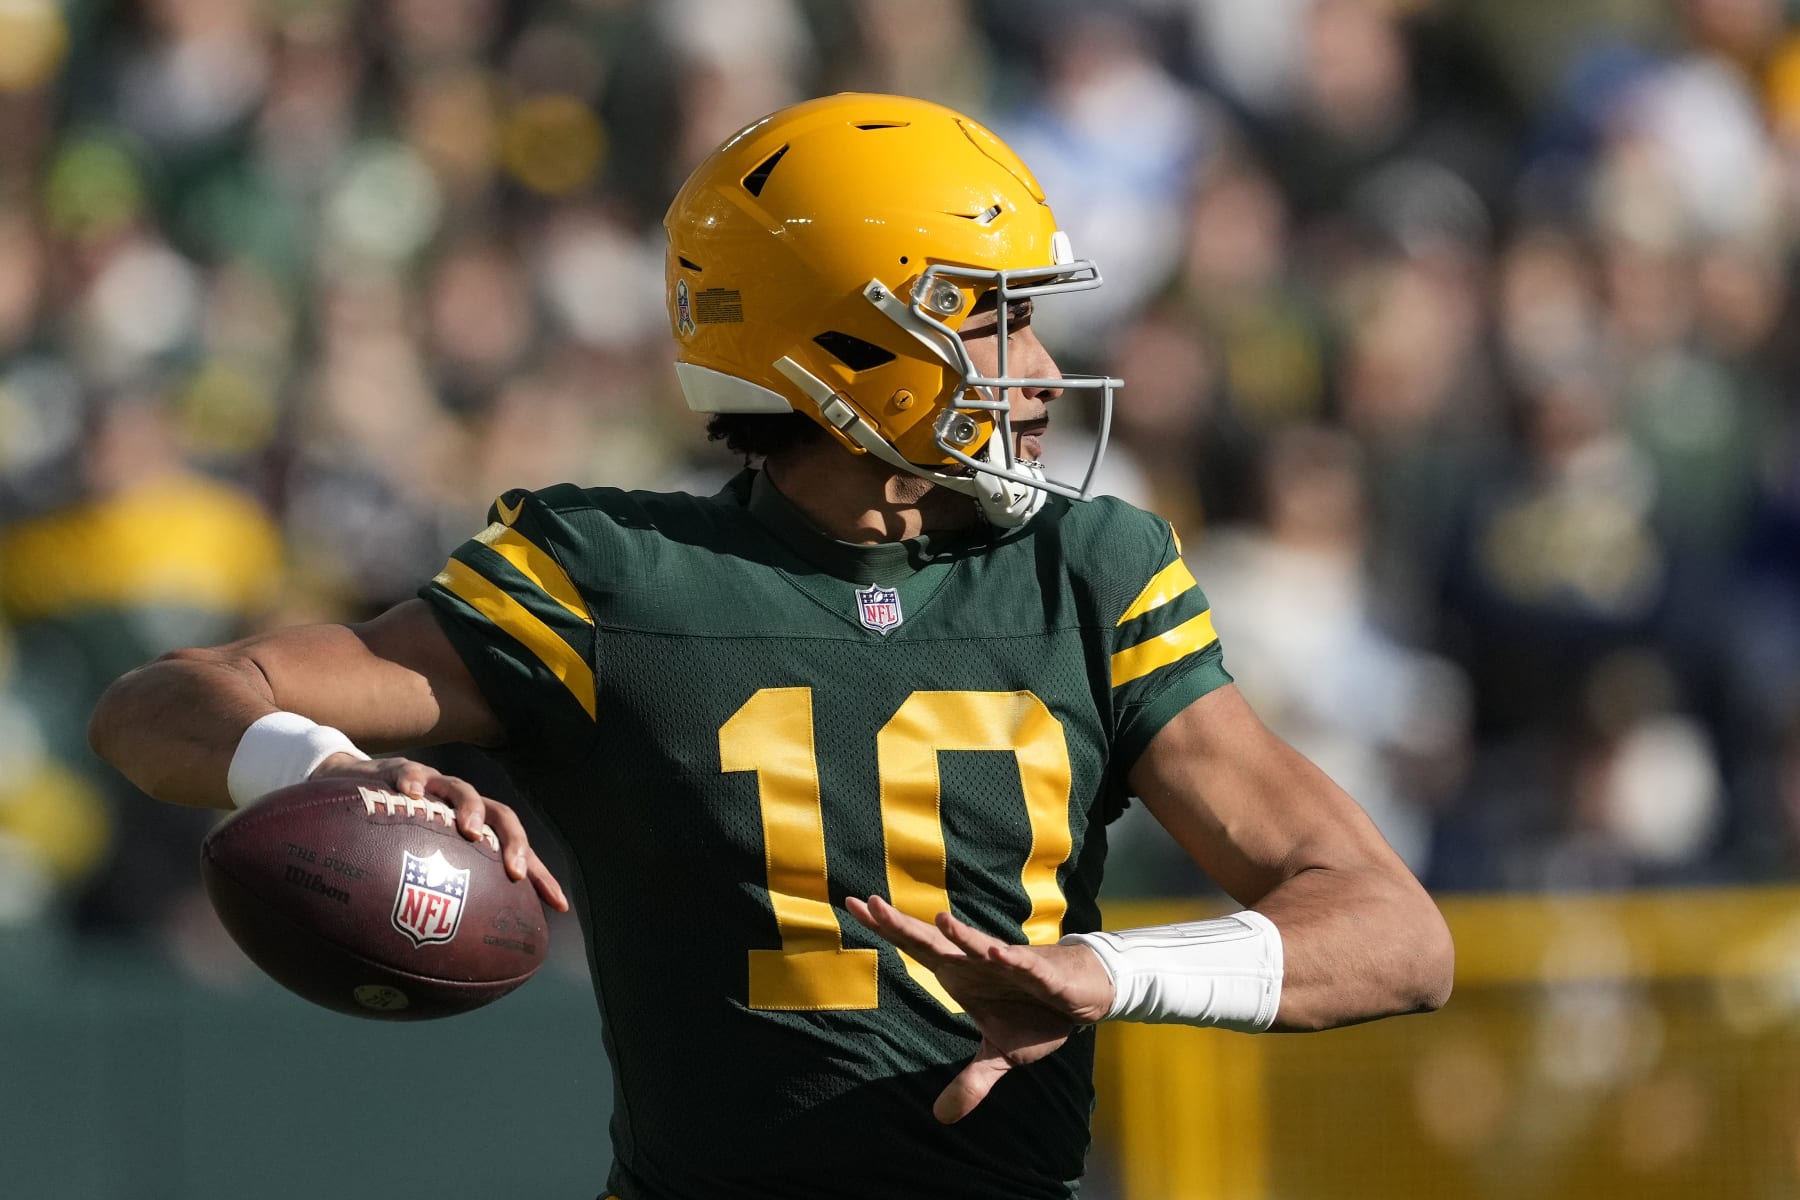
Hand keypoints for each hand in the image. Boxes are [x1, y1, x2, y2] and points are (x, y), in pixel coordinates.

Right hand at [311, 752, 568, 912]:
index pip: (517, 852)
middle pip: (502, 816)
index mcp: (476, 832)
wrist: (356, 787)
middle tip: (513, 870)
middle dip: (513, 842)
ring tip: (470, 829)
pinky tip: (411, 794)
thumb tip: (433, 964)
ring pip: (463, 790)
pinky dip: (414, 782)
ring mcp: (435, 787)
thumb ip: (425, 904)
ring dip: (471, 808)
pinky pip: (410, 773)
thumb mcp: (410, 869)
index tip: (559, 907)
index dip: (539, 877)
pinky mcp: (403, 772)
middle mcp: (462, 808)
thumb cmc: (391, 837)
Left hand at [846, 895, 1113, 1123]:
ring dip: (959, 934)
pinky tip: (995, 953)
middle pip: (933, 941)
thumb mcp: (1000, 1055)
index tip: (852, 905)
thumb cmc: (1036, 1014)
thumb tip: (941, 1117)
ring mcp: (1007, 963)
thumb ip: (971, 1081)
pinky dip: (1009, 959)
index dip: (886, 928)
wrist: (1083, 996)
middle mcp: (976, 961)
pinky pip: (1022, 965)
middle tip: (867, 903)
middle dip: (902, 924)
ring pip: (978, 946)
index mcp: (960, 973)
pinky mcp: (1039, 972)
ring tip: (936, 920)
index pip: (915, 947)